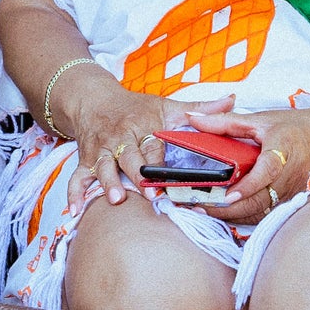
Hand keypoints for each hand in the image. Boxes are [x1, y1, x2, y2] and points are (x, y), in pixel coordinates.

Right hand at [60, 71, 235, 207]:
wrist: (94, 99)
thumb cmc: (136, 107)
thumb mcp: (167, 104)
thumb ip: (200, 108)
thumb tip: (234, 100)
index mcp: (142, 125)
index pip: (153, 145)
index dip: (160, 162)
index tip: (170, 177)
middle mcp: (119, 137)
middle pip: (128, 158)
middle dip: (137, 176)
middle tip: (149, 195)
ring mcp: (100, 149)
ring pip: (102, 166)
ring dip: (107, 183)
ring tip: (115, 200)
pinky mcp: (85, 160)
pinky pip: (76, 177)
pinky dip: (74, 194)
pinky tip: (75, 211)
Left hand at [183, 104, 309, 222]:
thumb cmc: (298, 127)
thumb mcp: (262, 119)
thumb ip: (224, 121)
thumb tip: (191, 117)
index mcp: (283, 150)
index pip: (266, 171)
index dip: (248, 185)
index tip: (228, 195)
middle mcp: (290, 176)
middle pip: (258, 199)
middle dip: (226, 207)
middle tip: (196, 206)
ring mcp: (293, 193)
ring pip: (261, 211)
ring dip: (232, 215)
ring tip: (202, 211)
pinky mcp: (293, 202)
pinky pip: (267, 213)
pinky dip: (245, 216)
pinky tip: (223, 213)